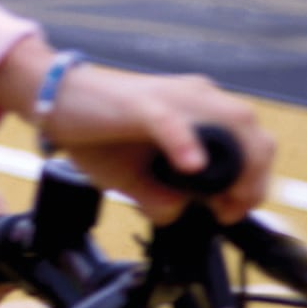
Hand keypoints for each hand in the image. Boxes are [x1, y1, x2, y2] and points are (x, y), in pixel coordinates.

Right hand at [0, 43, 272, 216]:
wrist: (51, 95)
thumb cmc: (94, 130)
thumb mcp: (132, 175)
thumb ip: (159, 195)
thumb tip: (177, 212)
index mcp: (198, 109)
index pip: (252, 141)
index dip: (254, 182)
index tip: (232, 211)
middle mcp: (194, 96)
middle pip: (251, 130)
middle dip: (255, 177)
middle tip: (230, 210)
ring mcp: (169, 97)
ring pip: (229, 120)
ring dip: (239, 163)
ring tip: (222, 198)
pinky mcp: (139, 104)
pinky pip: (170, 121)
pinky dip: (186, 144)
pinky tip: (191, 166)